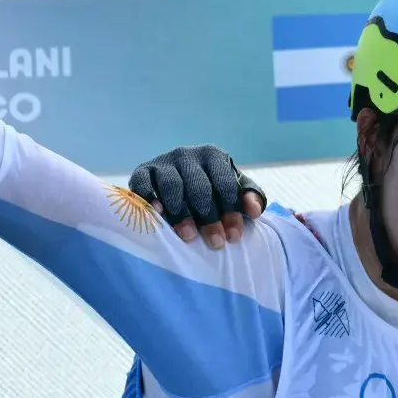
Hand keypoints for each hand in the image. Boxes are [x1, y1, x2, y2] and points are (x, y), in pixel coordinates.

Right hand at [128, 145, 265, 248]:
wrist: (176, 181)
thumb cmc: (212, 190)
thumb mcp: (233, 190)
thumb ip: (250, 197)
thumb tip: (255, 211)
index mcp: (213, 155)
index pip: (225, 182)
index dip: (231, 210)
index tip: (234, 236)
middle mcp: (187, 155)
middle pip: (199, 187)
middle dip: (209, 217)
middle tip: (215, 242)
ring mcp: (163, 162)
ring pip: (172, 185)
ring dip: (181, 212)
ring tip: (188, 235)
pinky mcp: (142, 171)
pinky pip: (143, 184)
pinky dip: (149, 198)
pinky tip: (159, 214)